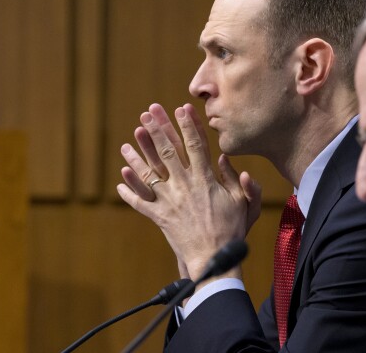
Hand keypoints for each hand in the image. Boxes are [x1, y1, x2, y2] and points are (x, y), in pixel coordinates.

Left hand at [117, 103, 260, 279]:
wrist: (214, 257)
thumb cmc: (232, 229)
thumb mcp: (245, 203)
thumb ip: (239, 180)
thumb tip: (225, 159)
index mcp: (206, 180)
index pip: (195, 145)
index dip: (188, 125)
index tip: (181, 108)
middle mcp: (184, 186)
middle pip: (167, 151)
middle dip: (158, 129)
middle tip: (149, 112)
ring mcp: (169, 201)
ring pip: (149, 172)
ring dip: (138, 154)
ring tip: (130, 138)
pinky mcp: (160, 216)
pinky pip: (140, 201)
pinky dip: (129, 190)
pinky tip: (120, 177)